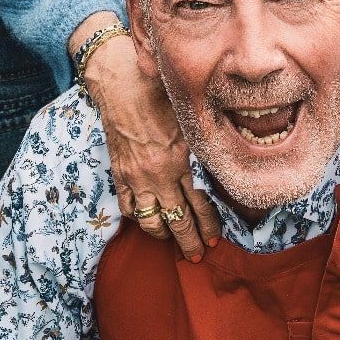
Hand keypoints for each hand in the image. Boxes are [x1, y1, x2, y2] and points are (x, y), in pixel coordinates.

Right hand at [78, 21, 219, 259]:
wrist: (121, 84)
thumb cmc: (159, 95)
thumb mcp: (189, 119)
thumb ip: (201, 145)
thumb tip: (221, 161)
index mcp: (178, 161)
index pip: (197, 205)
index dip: (207, 226)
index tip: (214, 239)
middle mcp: (156, 175)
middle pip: (175, 221)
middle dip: (188, 242)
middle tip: (197, 255)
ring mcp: (135, 178)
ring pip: (149, 221)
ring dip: (162, 236)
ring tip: (172, 241)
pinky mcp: (118, 174)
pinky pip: (127, 207)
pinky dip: (138, 218)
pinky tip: (148, 220)